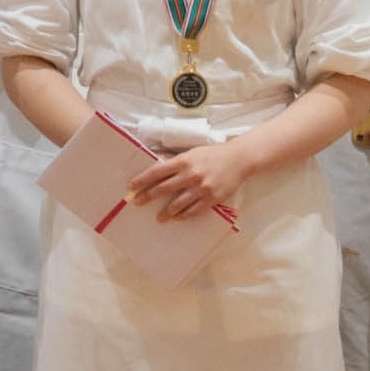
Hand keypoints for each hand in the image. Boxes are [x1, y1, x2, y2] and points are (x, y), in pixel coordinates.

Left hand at [127, 141, 256, 225]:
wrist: (238, 159)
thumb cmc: (212, 154)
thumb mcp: (191, 152)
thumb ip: (174, 158)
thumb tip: (155, 159)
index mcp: (183, 161)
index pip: (157, 171)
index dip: (142, 179)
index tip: (131, 186)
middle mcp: (190, 174)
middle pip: (163, 188)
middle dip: (147, 196)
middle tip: (137, 202)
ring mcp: (201, 188)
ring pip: (178, 204)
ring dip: (166, 212)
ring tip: (159, 218)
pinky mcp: (212, 198)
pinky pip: (194, 211)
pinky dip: (184, 215)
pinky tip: (177, 218)